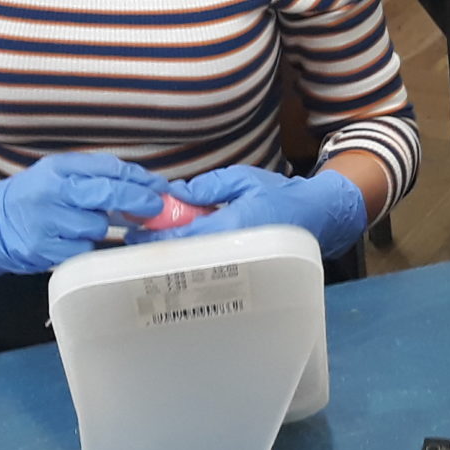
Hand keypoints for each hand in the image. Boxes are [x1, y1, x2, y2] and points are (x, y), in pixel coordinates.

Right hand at [0, 153, 165, 277]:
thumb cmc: (34, 196)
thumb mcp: (59, 173)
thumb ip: (96, 175)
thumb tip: (142, 185)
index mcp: (58, 169)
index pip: (107, 169)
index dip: (138, 179)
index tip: (160, 188)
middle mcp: (52, 192)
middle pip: (106, 194)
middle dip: (136, 201)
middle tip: (155, 208)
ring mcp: (46, 222)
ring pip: (96, 227)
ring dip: (101, 228)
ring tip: (84, 223)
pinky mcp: (43, 250)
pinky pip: (81, 250)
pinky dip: (84, 247)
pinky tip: (71, 239)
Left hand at [148, 164, 369, 259]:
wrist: (317, 217)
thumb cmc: (281, 194)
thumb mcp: (243, 179)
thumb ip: (209, 187)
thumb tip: (177, 194)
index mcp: (234, 225)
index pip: (186, 237)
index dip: (157, 236)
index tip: (134, 230)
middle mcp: (234, 250)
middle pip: (186, 257)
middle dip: (158, 250)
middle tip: (132, 241)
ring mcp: (238, 265)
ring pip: (195, 266)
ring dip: (170, 258)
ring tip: (145, 248)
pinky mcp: (241, 270)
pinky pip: (208, 267)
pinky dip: (188, 260)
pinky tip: (174, 253)